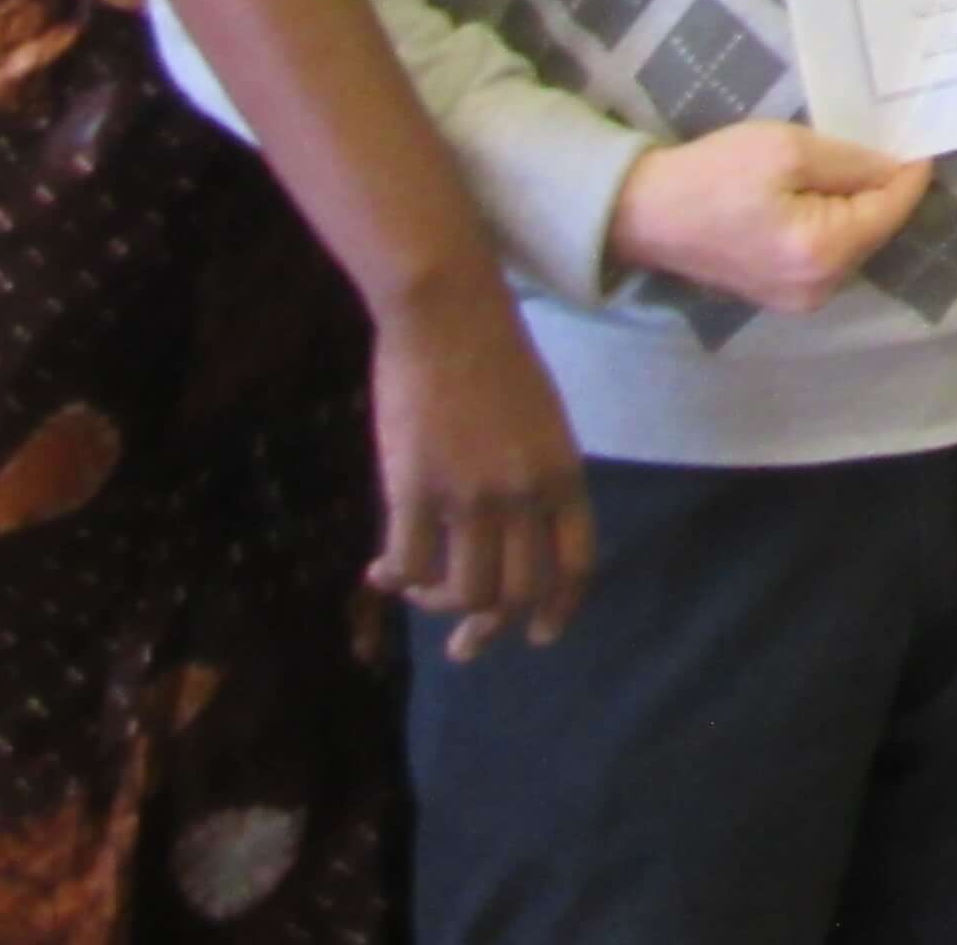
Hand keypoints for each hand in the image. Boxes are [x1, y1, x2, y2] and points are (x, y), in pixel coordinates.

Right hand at [367, 281, 593, 658]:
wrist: (449, 310)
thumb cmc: (493, 355)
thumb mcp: (541, 419)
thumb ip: (535, 474)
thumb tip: (514, 529)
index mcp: (563, 473)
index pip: (576, 562)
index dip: (560, 608)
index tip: (540, 635)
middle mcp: (525, 493)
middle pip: (518, 591)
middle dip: (490, 628)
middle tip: (464, 645)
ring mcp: (471, 494)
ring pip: (464, 591)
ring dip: (437, 606)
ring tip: (417, 593)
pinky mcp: (416, 490)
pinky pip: (410, 566)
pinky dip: (396, 581)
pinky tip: (380, 572)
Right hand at [605, 122, 934, 315]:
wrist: (646, 213)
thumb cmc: (714, 176)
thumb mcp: (790, 151)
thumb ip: (853, 163)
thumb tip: (899, 167)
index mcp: (824, 255)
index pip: (893, 209)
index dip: (909, 170)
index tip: (921, 135)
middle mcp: (820, 289)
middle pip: (877, 228)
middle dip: (881, 187)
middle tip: (882, 140)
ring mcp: (801, 299)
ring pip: (855, 241)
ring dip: (856, 204)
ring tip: (847, 162)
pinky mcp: (783, 295)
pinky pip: (829, 254)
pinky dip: (834, 222)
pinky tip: (820, 192)